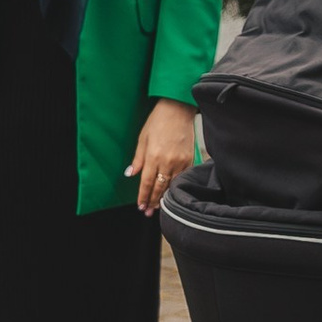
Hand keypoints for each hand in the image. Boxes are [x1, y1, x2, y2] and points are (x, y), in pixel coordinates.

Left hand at [126, 98, 198, 213]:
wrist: (178, 110)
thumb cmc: (158, 121)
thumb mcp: (142, 138)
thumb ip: (138, 159)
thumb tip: (130, 174)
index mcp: (153, 156)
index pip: (146, 183)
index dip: (143, 197)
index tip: (141, 206)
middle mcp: (167, 161)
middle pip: (159, 187)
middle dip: (153, 202)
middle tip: (148, 212)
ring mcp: (180, 161)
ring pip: (172, 185)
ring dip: (164, 197)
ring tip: (158, 207)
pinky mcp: (190, 159)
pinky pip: (182, 178)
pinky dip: (176, 186)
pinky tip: (172, 193)